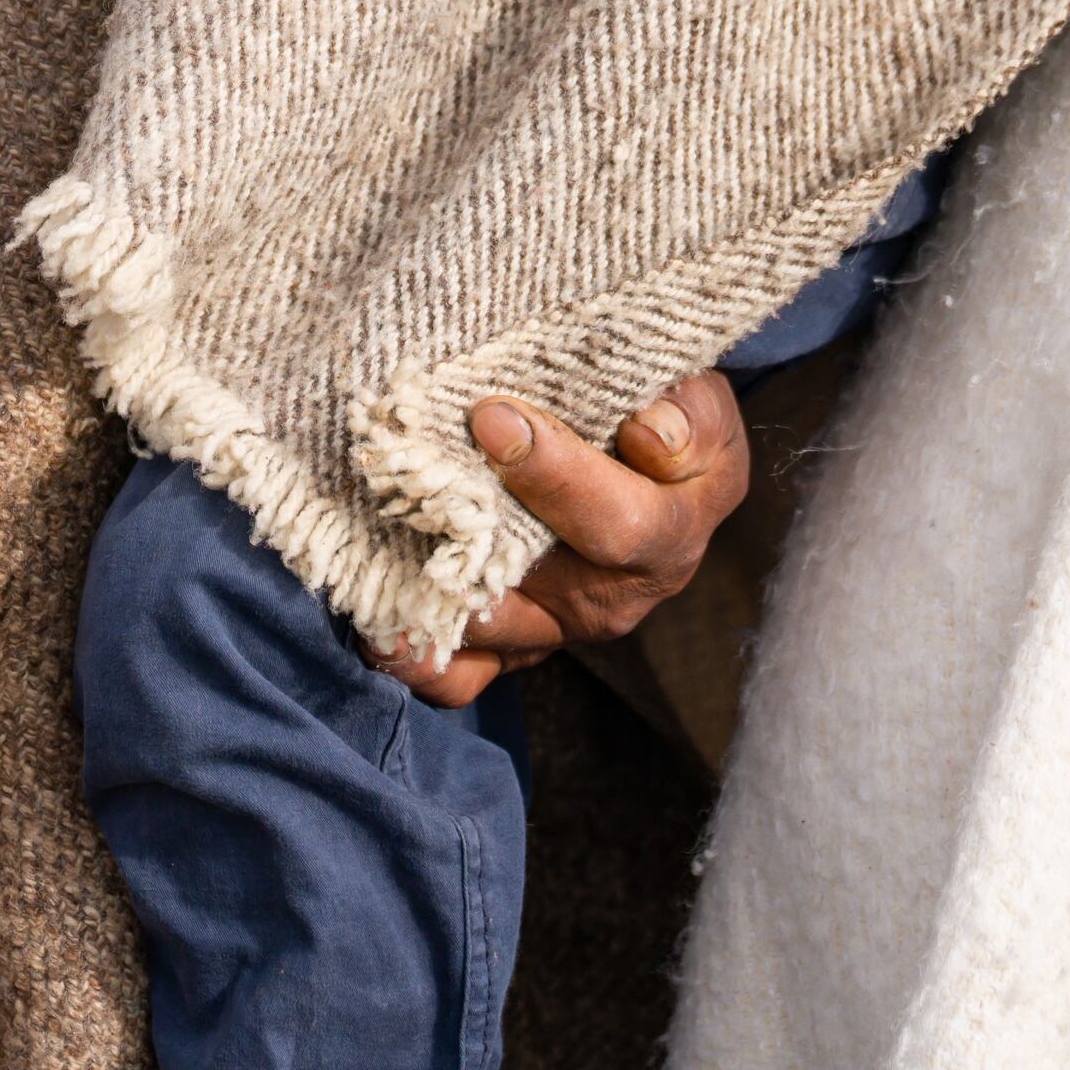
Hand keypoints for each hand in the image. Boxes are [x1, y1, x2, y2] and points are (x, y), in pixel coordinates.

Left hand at [372, 373, 749, 709]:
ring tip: (373, 563)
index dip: (556, 474)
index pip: (621, 521)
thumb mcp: (696, 396)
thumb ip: (688, 412)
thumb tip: (649, 435)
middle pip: (539, 588)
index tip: (491, 418)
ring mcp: (561, 625)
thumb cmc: (663, 407)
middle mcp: (619, 593)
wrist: (641, 448)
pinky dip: (418, 658)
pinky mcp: (515, 643)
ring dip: (431, 597)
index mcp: (674, 528)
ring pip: (490, 630)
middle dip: (471, 537)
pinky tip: (382, 630)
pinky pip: (464, 673)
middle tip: (410, 487)